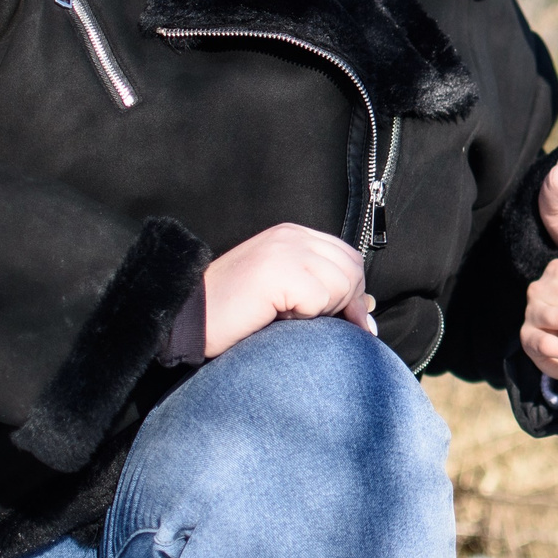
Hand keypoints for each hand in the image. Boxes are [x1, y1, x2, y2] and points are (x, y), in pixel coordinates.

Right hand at [202, 223, 372, 357]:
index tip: (346, 321)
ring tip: (287, 316)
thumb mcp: (286, 294)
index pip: (348, 257)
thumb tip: (368, 312)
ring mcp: (284, 249)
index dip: (352, 292)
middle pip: (351, 269)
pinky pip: (320, 299)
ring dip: (321, 311)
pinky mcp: (278, 269)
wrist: (189, 319)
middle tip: (312, 322)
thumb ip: (322, 289)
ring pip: (341, 284)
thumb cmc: (236, 314)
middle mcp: (291, 235)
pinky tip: (277, 317)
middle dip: (343, 304)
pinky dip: (305, 317)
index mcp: (293, 235)